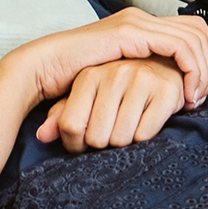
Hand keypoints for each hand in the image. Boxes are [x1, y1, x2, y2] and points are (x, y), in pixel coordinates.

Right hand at [8, 9, 207, 122]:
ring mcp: (136, 23)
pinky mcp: (131, 34)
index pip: (192, 28)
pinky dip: (191, 71)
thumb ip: (137, 74)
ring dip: (204, 71)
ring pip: (194, 39)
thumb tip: (164, 88)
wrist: (44, 69)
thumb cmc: (74, 79)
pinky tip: (185, 95)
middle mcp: (141, 19)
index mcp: (140, 25)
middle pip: (199, 30)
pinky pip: (179, 47)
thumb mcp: (115, 77)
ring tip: (196, 99)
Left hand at [38, 57, 184, 150]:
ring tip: (130, 126)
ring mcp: (141, 78)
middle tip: (113, 132)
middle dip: (104, 144)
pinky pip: (145, 134)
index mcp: (90, 74)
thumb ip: (63, 114)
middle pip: (96, 138)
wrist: (164, 64)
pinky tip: (147, 122)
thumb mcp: (88, 96)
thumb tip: (42, 135)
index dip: (76, 144)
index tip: (85, 142)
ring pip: (121, 139)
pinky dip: (145, 137)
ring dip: (125, 143)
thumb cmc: (120, 87)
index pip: (70, 126)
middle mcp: (114, 73)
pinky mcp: (165, 90)